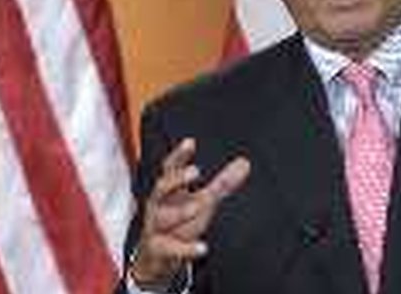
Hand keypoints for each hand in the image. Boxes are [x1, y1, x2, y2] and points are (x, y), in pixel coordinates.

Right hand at [130, 138, 250, 288]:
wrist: (156, 257)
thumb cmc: (179, 223)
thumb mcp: (202, 201)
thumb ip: (222, 183)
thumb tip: (244, 163)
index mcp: (170, 191)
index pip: (170, 169)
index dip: (179, 155)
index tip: (190, 143)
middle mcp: (159, 206)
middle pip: (161, 188)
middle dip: (175, 179)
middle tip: (195, 171)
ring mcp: (156, 228)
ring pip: (162, 218)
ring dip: (180, 211)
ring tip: (198, 206)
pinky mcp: (158, 250)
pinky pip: (170, 248)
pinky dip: (186, 249)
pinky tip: (202, 248)